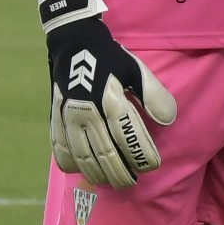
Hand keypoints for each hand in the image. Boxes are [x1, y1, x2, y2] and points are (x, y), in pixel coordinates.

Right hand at [36, 0, 175, 190]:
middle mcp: (87, 113)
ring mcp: (68, 118)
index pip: (130, 139)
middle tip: (132, 183)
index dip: (142, 157)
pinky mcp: (55, 118)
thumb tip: (168, 121)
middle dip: (121, 174)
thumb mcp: (137, 69)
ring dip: (98, 175)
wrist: (72, 42)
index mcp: (111, 101)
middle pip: (106, 155)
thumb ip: (154, 95)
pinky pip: (60, 150)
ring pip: (82, 158)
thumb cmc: (110, 58)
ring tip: (111, 181)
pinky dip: (71, 164)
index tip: (152, 165)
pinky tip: (82, 170)